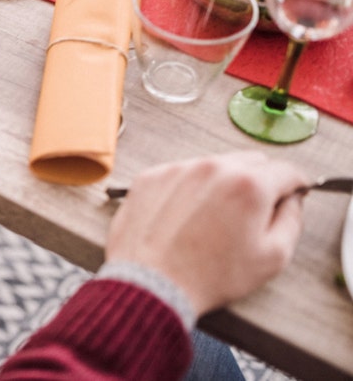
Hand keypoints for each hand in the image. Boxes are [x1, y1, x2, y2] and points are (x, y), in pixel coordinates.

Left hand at [106, 152, 308, 314]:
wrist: (151, 284)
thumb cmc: (210, 276)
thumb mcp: (272, 257)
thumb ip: (292, 219)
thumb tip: (291, 200)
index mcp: (249, 185)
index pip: (286, 170)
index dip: (294, 185)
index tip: (291, 194)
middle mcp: (212, 168)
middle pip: (251, 163)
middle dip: (259, 183)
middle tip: (251, 214)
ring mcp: (178, 169)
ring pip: (214, 166)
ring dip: (222, 185)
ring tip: (213, 221)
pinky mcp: (151, 177)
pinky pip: (181, 174)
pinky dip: (189, 189)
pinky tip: (186, 218)